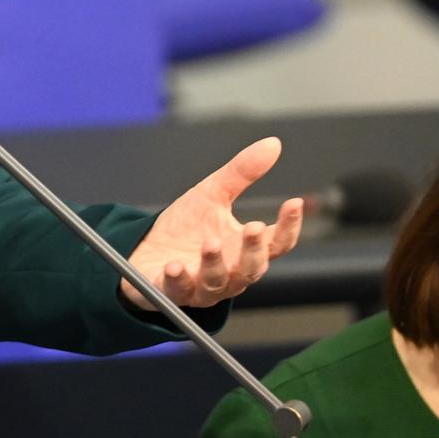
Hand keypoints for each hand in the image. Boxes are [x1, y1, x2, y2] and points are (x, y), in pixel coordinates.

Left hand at [120, 137, 304, 310]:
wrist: (145, 249)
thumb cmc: (186, 226)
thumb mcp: (212, 193)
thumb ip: (242, 173)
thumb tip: (273, 144)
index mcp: (244, 248)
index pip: (277, 243)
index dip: (289, 226)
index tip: (293, 203)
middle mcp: (230, 273)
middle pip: (252, 269)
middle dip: (253, 250)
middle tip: (254, 228)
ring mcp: (203, 287)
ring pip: (218, 282)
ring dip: (215, 263)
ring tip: (211, 242)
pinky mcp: (173, 293)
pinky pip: (179, 291)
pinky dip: (179, 279)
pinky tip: (174, 265)